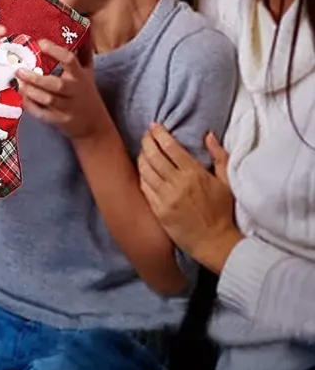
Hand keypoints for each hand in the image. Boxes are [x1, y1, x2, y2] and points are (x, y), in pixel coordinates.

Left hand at [13, 39, 110, 142]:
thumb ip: (83, 51)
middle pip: (56, 85)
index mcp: (79, 76)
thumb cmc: (86, 92)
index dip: (55, 51)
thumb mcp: (88, 71)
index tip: (40, 42)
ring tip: (17, 83)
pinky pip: (42, 114)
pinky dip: (31, 107)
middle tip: (19, 69)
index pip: (70, 61)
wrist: (94, 124)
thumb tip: (86, 25)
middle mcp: (73, 91)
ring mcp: (66, 108)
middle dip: (37, 78)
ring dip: (31, 92)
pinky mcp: (58, 120)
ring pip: (48, 100)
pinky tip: (21, 97)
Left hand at [138, 123, 240, 272]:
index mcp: (194, 174)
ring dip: (142, 157)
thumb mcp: (227, 182)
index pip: (170, 147)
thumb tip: (208, 135)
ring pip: (146, 170)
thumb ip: (219, 156)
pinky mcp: (159, 211)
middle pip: (154, 155)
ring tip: (143, 150)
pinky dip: (142, 176)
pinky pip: (144, 188)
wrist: (216, 243)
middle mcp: (177, 183)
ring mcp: (166, 198)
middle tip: (146, 135)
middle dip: (147, 141)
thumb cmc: (223, 212)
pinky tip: (143, 170)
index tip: (154, 126)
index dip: (159, 134)